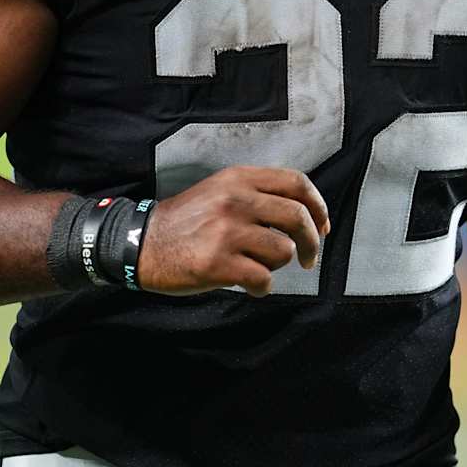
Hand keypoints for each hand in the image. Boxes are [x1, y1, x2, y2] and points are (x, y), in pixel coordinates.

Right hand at [136, 167, 329, 296]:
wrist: (143, 243)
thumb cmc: (185, 221)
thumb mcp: (219, 191)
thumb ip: (256, 194)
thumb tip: (303, 214)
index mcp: (239, 179)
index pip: (297, 183)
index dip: (319, 207)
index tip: (323, 227)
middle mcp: (235, 201)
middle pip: (298, 217)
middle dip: (313, 242)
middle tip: (309, 258)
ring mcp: (227, 232)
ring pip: (283, 251)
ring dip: (278, 265)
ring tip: (259, 267)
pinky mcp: (218, 264)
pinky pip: (263, 279)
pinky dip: (262, 287)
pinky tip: (249, 286)